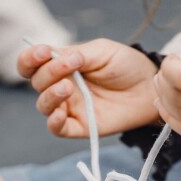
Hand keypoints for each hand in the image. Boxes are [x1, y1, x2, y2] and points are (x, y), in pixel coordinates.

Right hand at [18, 39, 158, 137]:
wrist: (150, 87)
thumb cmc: (126, 66)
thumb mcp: (101, 51)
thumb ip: (76, 54)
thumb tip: (54, 56)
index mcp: (61, 65)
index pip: (32, 63)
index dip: (30, 58)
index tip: (43, 52)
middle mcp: (61, 86)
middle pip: (37, 83)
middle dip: (49, 72)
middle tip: (73, 65)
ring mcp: (70, 107)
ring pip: (44, 106)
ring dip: (50, 95)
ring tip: (68, 87)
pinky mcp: (81, 126)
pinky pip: (57, 129)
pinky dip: (54, 122)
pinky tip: (60, 114)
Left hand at [154, 55, 180, 156]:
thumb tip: (177, 69)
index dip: (170, 69)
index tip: (171, 60)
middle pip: (179, 99)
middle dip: (164, 83)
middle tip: (163, 72)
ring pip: (180, 117)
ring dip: (164, 100)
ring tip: (161, 87)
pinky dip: (172, 119)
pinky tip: (165, 107)